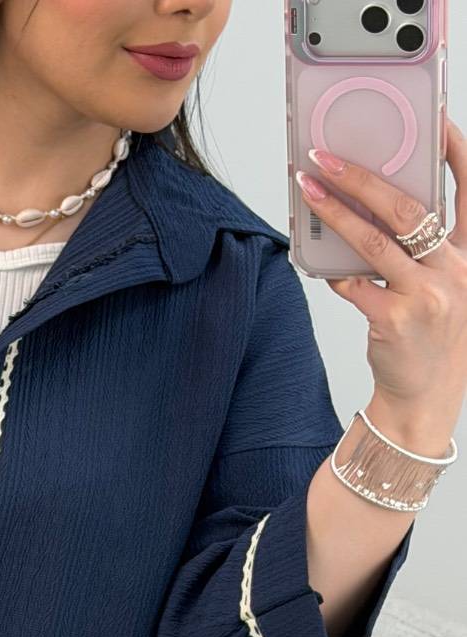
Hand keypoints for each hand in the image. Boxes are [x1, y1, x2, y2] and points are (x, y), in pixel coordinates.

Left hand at [295, 117, 466, 453]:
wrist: (423, 396)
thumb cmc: (429, 333)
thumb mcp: (442, 284)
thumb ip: (422, 247)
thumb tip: (374, 201)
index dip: (455, 151)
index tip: (433, 117)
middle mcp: (455, 270)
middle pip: (409, 209)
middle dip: (365, 177)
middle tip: (328, 156)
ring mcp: (427, 297)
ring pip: (374, 242)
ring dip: (335, 212)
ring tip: (307, 188)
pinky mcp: (395, 321)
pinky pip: (353, 284)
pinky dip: (332, 269)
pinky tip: (316, 258)